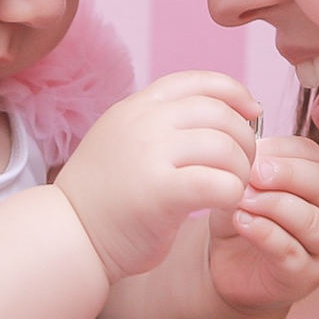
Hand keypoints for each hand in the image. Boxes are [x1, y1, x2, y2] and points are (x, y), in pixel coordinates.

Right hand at [55, 71, 259, 281]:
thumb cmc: (103, 198)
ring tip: (233, 189)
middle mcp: (144, 121)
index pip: (199, 81)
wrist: (67, 237)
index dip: (235, 93)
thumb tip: (219, 114)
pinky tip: (224, 206)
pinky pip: (220, 183)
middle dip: (245, 140)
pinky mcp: (160, 191)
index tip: (252, 113)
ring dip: (241, 171)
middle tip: (243, 167)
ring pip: (226, 148)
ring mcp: (150, 153)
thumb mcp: (124, 141)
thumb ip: (160, 125)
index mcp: (137, 106)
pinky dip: (232, 194)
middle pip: (221, 114)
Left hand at [207, 135, 318, 313]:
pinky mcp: (305, 277)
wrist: (232, 268)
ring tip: (244, 199)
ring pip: (312, 221)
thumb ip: (252, 167)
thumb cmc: (246, 216)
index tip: (249, 149)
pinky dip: (264, 233)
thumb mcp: (246, 184)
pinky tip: (242, 221)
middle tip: (255, 172)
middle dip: (289, 174)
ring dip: (275, 205)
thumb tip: (251, 148)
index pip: (313, 154)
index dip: (281, 149)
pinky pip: (290, 252)